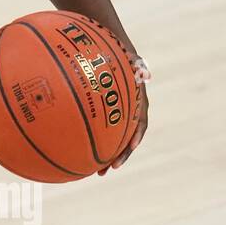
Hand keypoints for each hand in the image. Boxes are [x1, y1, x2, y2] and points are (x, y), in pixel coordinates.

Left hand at [98, 53, 148, 175]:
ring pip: (114, 141)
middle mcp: (130, 113)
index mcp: (138, 101)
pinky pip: (101, 133)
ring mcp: (117, 116)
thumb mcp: (131, 58)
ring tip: (96, 172)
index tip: (131, 146)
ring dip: (106, 156)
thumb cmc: (121, 55)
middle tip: (108, 169)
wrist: (111, 52)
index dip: (137, 135)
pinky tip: (78, 154)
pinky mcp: (105, 116)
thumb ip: (137, 65)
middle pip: (126, 139)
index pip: (141, 122)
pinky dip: (93, 143)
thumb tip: (147, 73)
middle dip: (119, 156)